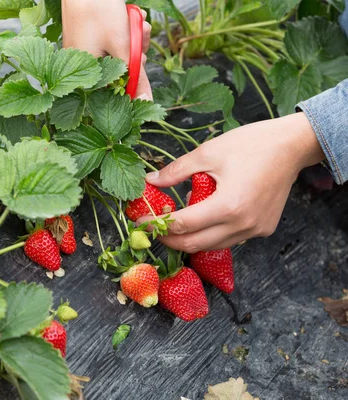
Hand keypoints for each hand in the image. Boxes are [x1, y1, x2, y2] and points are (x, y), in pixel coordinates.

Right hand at [62, 0, 152, 98]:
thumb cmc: (98, 10)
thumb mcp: (123, 45)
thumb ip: (135, 76)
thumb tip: (145, 101)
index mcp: (84, 73)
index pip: (113, 91)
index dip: (133, 79)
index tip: (142, 65)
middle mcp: (82, 64)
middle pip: (118, 71)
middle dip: (135, 54)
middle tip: (139, 36)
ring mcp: (85, 50)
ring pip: (119, 54)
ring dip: (134, 39)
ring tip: (136, 21)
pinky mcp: (90, 38)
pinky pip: (112, 42)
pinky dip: (125, 31)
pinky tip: (130, 18)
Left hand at [138, 113, 325, 251]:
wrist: (292, 145)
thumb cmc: (251, 144)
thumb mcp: (208, 153)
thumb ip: (176, 171)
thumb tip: (150, 180)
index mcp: (228, 206)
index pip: (183, 225)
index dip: (157, 225)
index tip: (140, 222)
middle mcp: (243, 224)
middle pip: (195, 244)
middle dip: (169, 239)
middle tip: (152, 229)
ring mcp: (255, 230)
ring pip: (212, 245)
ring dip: (190, 238)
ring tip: (174, 223)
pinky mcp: (263, 229)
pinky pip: (230, 239)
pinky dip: (211, 234)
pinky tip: (202, 218)